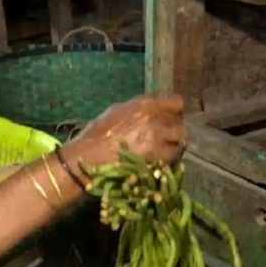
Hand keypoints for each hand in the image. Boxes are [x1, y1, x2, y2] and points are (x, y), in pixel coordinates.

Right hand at [62, 94, 186, 170]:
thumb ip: (138, 110)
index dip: (174, 113)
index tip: (169, 120)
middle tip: (164, 141)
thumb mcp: (115, 112)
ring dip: (173, 148)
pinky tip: (157, 163)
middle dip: (173, 132)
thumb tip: (152, 111)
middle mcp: (153, 119)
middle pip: (180, 124)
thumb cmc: (95, 136)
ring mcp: (156, 139)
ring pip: (180, 142)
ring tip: (161, 153)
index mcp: (143, 105)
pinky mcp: (156, 159)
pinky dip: (168, 161)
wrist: (85, 160)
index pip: (176, 102)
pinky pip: (173, 159)